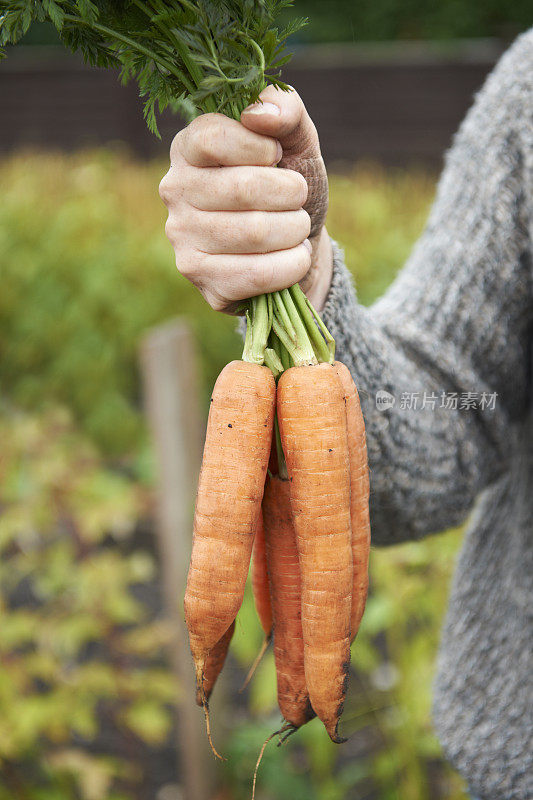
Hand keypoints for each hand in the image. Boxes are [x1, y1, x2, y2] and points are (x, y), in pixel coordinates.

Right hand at [159, 85, 332, 312]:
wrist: (297, 247)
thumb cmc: (290, 188)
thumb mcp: (297, 142)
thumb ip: (286, 110)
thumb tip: (258, 113)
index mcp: (188, 148)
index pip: (214, 138)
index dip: (260, 148)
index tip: (278, 158)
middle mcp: (175, 192)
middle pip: (243, 188)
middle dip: (291, 193)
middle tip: (299, 198)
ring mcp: (183, 239)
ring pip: (255, 233)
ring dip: (296, 230)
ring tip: (298, 228)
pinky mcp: (203, 280)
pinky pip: (258, 275)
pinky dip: (293, 265)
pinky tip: (295, 257)